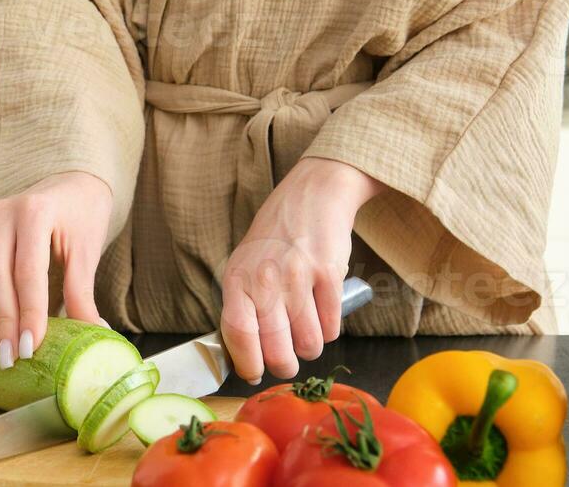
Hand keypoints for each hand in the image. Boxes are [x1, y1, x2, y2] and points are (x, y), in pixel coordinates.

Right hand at [0, 171, 111, 369]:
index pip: (28, 270)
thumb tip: (94, 337)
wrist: (68, 186)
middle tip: (7, 359)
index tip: (30, 347)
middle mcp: (1, 214)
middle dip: (0, 321)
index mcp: (35, 212)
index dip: (28, 312)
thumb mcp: (87, 251)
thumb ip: (82, 294)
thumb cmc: (80, 218)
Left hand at [219, 158, 381, 382]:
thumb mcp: (245, 263)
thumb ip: (242, 302)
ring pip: (308, 345)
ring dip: (310, 349)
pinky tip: (323, 318)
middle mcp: (265, 279)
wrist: (314, 193)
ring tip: (307, 335)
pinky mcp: (329, 275)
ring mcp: (298, 277)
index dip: (247, 364)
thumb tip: (245, 354)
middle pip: (276, 349)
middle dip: (284, 365)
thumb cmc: (277, 235)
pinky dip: (329, 332)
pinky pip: (331, 328)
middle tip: (287, 362)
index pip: (237, 335)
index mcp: (237, 278)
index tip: (255, 374)